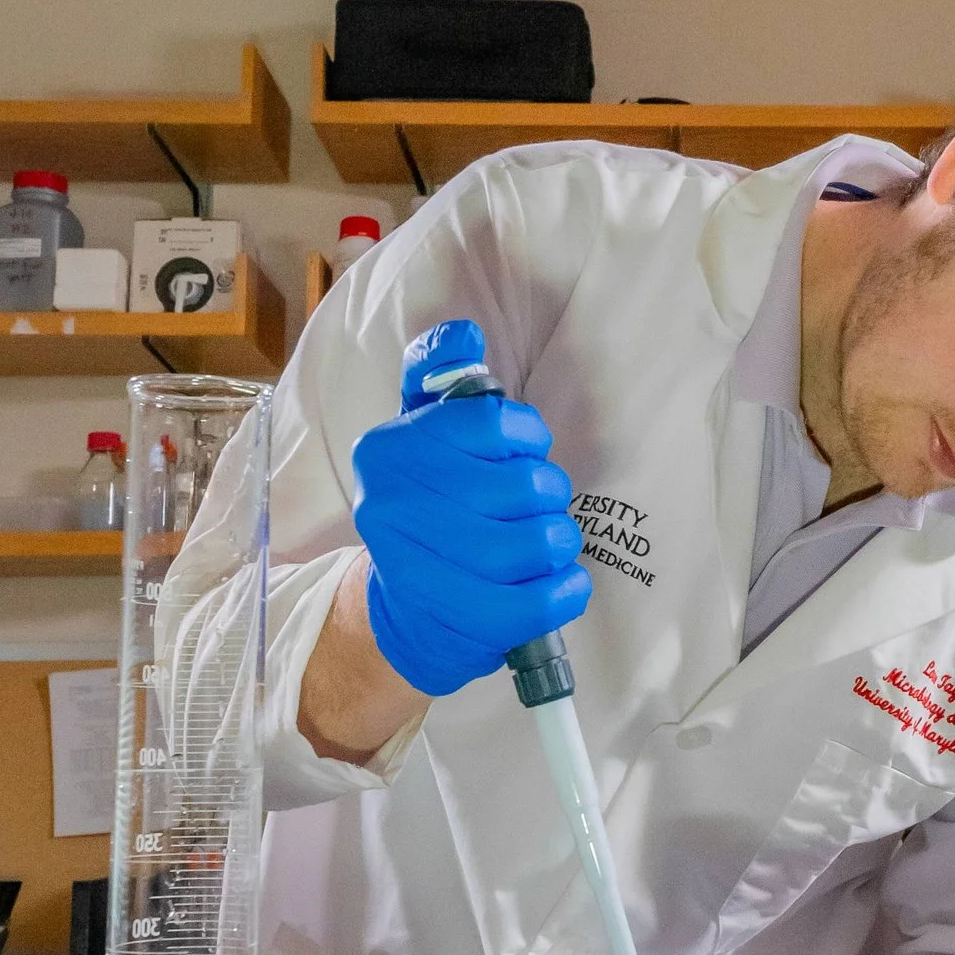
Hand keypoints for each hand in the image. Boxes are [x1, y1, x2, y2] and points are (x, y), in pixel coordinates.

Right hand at [352, 320, 590, 699]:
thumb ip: (437, 379)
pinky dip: (566, 589)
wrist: (404, 613)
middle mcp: (393, 505)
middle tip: (540, 505)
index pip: (492, 423)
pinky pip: (539, 600)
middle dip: (548, 494)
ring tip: (549, 543)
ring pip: (536, 542)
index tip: (524, 452)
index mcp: (388, 450)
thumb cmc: (428, 511)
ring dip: (560, 540)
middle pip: (522, 486)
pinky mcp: (458, 620)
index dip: (527, 437)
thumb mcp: (421, 437)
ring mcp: (422, 568)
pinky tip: (561, 581)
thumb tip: (461, 334)